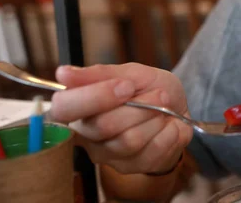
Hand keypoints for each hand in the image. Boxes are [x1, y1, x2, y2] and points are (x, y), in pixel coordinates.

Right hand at [50, 63, 193, 173]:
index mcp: (77, 107)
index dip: (96, 96)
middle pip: (103, 125)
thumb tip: (63, 73)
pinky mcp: (130, 167)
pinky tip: (168, 126)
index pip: (64, 108)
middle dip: (141, 105)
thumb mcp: (131, 73)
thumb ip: (100, 74)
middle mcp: (85, 135)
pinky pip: (152, 150)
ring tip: (164, 108)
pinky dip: (169, 132)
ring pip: (130, 140)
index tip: (126, 85)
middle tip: (160, 94)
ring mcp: (106, 155)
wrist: (177, 109)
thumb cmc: (149, 88)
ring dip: (156, 118)